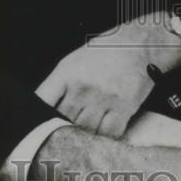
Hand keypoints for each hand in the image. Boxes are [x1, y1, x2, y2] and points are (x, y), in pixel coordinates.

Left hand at [35, 13, 180, 137]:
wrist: (142, 42)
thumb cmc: (108, 50)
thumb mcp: (77, 59)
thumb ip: (61, 84)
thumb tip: (47, 110)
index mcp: (67, 72)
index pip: (43, 101)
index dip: (38, 117)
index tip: (37, 127)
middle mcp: (84, 86)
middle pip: (64, 120)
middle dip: (63, 129)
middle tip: (65, 135)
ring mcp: (104, 98)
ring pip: (85, 131)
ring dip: (84, 136)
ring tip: (85, 136)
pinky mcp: (125, 107)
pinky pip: (109, 134)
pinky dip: (105, 137)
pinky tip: (104, 133)